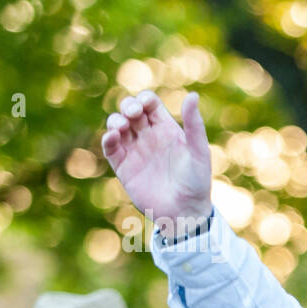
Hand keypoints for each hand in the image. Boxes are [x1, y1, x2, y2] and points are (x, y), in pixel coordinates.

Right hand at [101, 90, 212, 233]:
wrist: (184, 212)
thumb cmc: (197, 182)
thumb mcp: (198, 152)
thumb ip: (195, 125)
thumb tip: (193, 95)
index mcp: (167, 128)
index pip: (149, 103)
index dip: (144, 99)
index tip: (145, 106)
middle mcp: (149, 136)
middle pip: (130, 110)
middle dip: (128, 106)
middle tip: (133, 114)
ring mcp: (135, 150)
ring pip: (117, 125)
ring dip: (115, 120)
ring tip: (122, 127)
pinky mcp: (123, 166)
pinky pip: (110, 147)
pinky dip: (108, 139)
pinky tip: (113, 137)